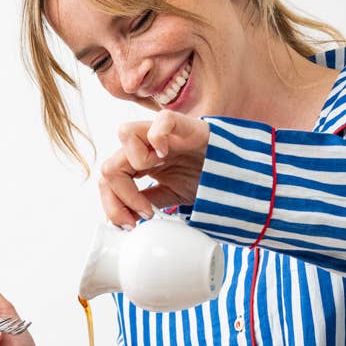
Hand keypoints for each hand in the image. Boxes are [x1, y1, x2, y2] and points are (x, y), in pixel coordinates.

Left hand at [99, 112, 209, 226]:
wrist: (237, 175)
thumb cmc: (205, 179)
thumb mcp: (170, 196)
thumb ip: (147, 200)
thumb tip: (126, 217)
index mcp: (140, 162)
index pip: (107, 180)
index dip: (113, 205)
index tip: (132, 224)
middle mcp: (146, 146)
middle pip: (108, 164)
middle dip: (119, 198)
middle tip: (142, 214)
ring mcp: (164, 134)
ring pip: (124, 133)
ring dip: (133, 164)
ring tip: (154, 179)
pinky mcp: (186, 125)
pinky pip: (161, 121)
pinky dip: (158, 137)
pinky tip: (165, 156)